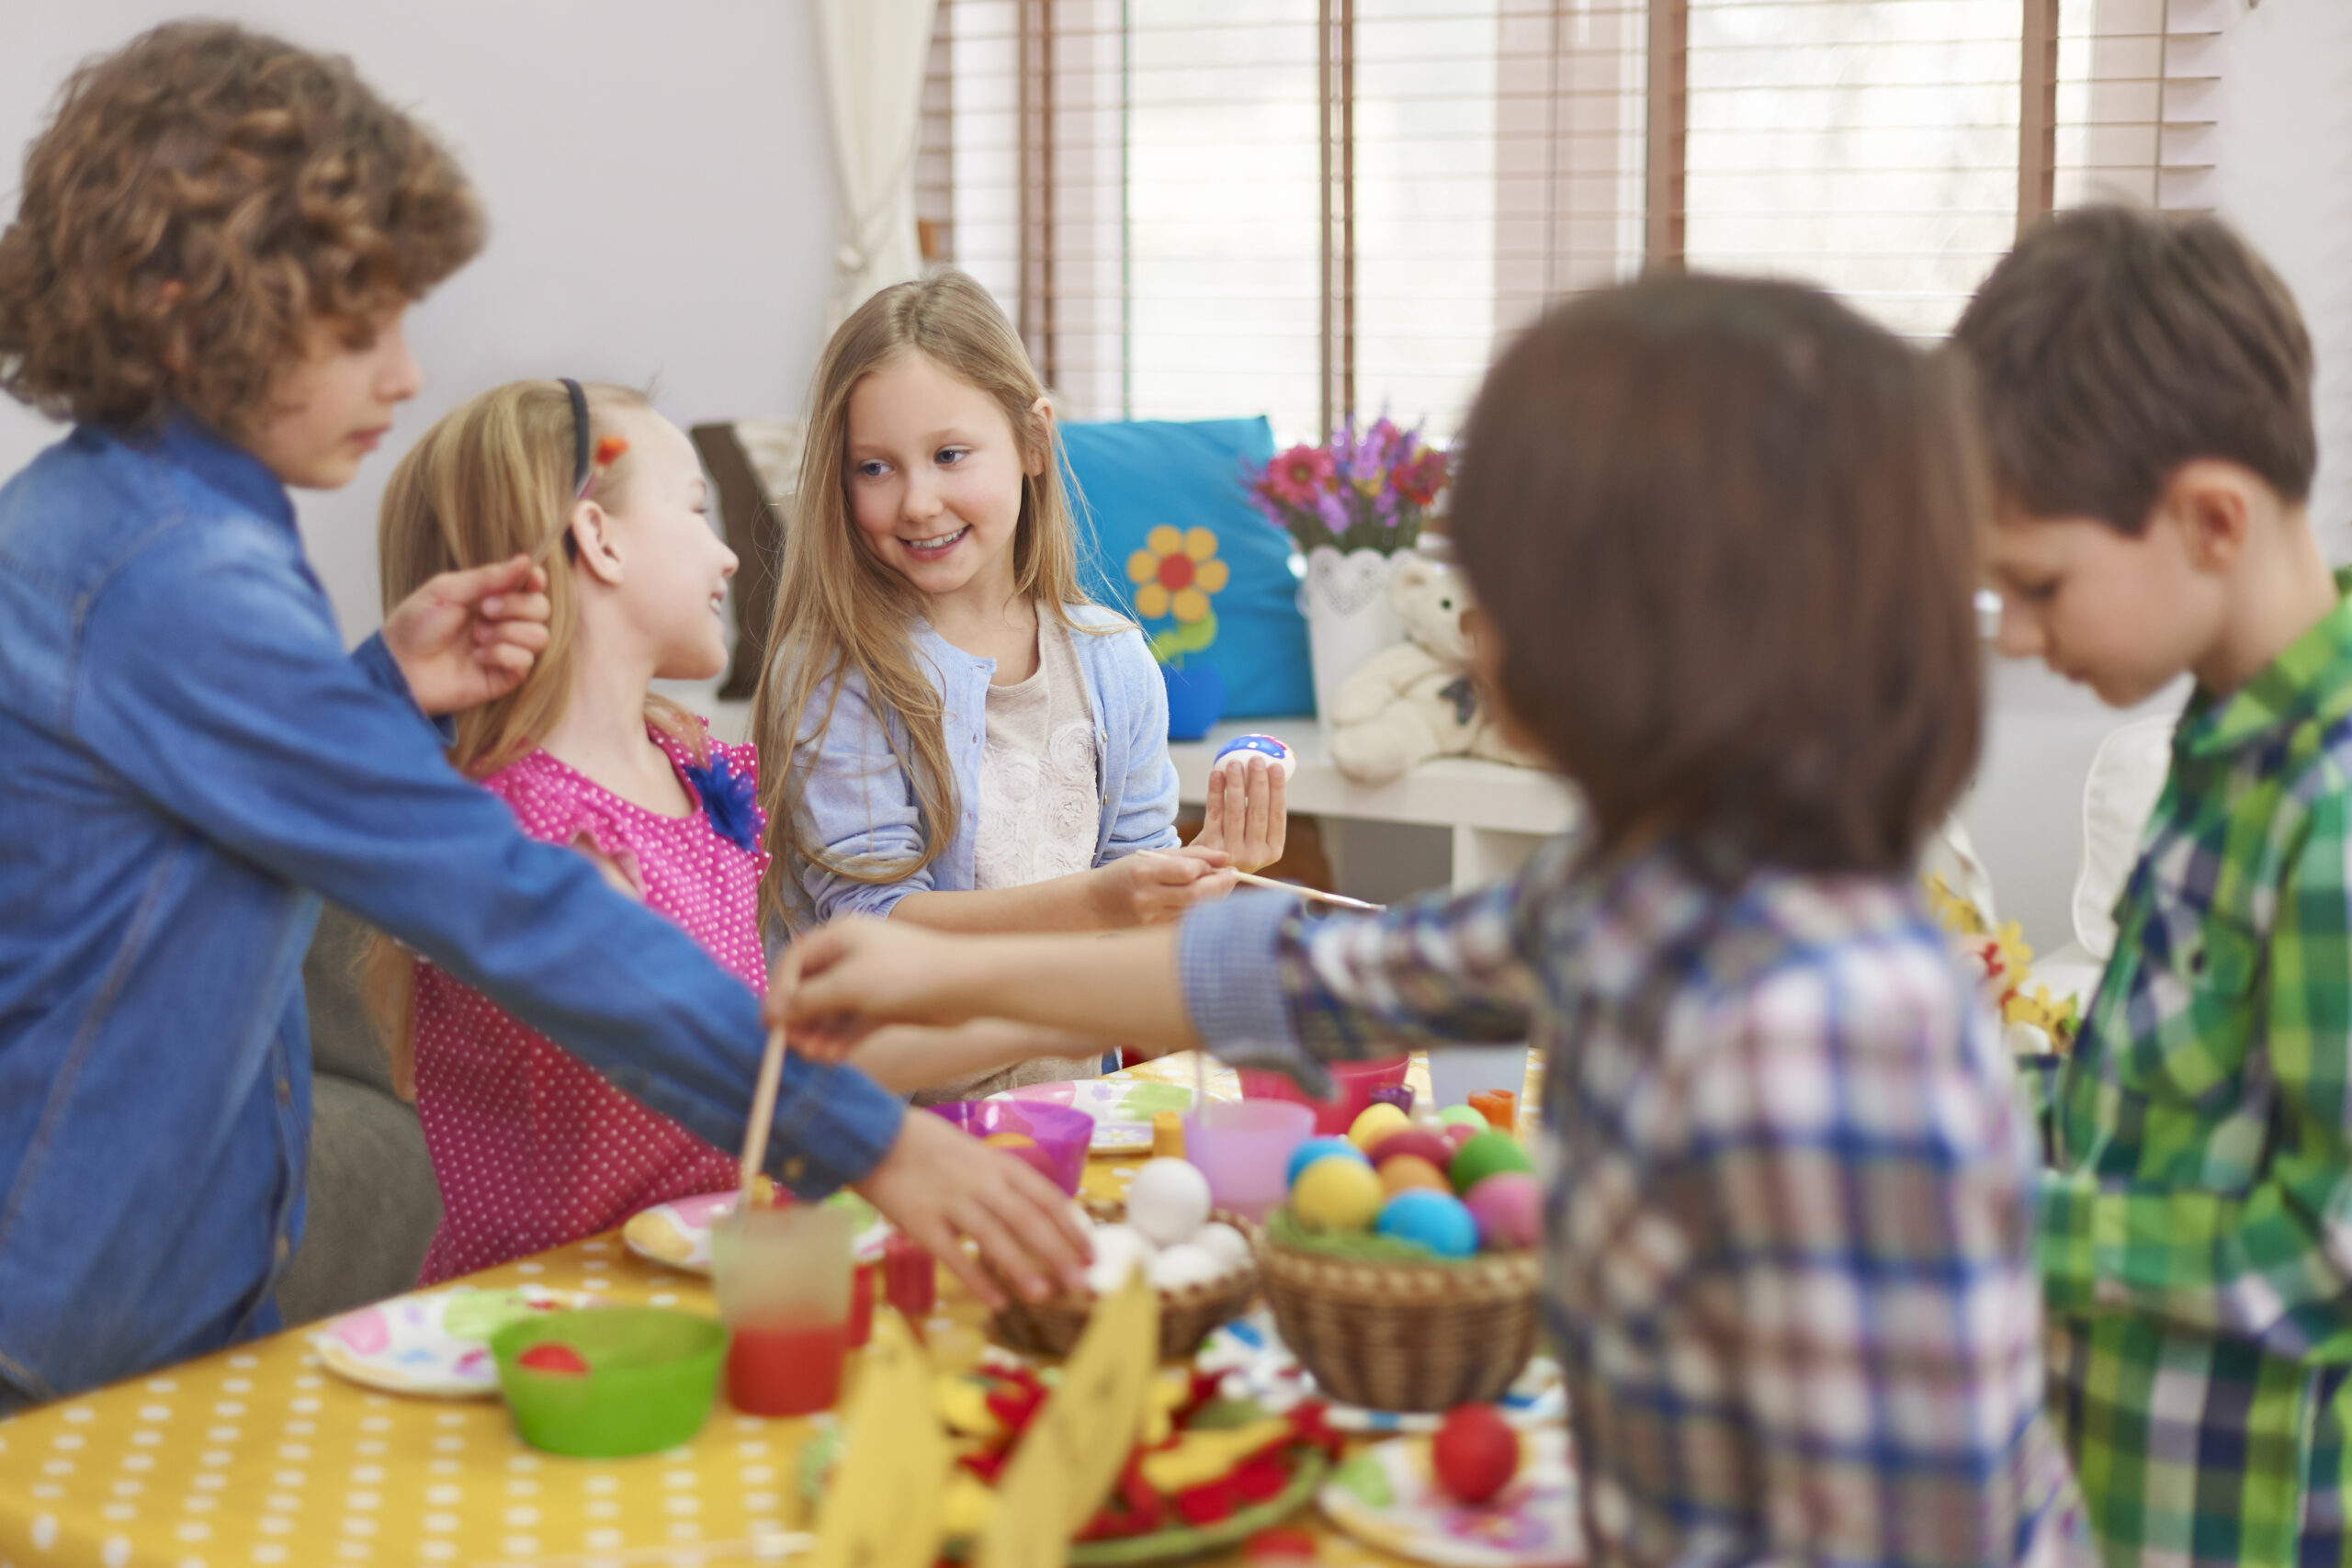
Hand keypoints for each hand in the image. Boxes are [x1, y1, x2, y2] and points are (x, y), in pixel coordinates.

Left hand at [382, 554, 552, 716]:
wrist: (400, 665)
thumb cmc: (416, 625)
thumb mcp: (448, 590)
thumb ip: (488, 576)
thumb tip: (525, 560)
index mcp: (492, 598)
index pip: (531, 587)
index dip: (536, 581)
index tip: (531, 579)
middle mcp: (504, 623)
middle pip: (541, 609)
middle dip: (516, 606)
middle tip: (484, 610)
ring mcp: (506, 650)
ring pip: (539, 636)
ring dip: (508, 632)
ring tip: (477, 637)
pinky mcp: (505, 676)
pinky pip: (526, 661)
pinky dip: (502, 654)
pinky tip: (477, 657)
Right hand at [765, 917, 969, 1059]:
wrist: (967, 986)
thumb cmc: (908, 974)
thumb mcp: (850, 985)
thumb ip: (809, 1000)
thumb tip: (773, 1013)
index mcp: (841, 936)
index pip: (795, 962)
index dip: (780, 992)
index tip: (771, 1024)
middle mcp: (852, 957)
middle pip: (811, 990)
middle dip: (800, 1018)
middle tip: (793, 1046)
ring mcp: (870, 984)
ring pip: (832, 1012)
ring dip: (819, 1034)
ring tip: (816, 1055)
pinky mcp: (885, 1008)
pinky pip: (852, 1025)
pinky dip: (840, 1041)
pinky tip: (831, 1057)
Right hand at [851, 1108, 1091, 1307]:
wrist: (874, 1135)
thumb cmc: (929, 1147)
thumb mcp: (976, 1153)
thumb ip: (1004, 1182)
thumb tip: (1041, 1217)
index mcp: (999, 1164)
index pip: (1047, 1197)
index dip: (1072, 1227)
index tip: (1092, 1254)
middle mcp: (981, 1181)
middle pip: (1029, 1219)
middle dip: (1059, 1253)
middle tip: (1082, 1283)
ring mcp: (951, 1201)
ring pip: (995, 1237)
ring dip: (1022, 1268)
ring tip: (1045, 1295)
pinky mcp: (921, 1222)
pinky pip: (954, 1255)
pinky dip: (977, 1279)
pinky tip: (997, 1301)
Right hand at [1089, 845, 1236, 926]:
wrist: (1093, 905)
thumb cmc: (1126, 874)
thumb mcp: (1151, 856)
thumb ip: (1190, 855)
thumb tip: (1225, 857)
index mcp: (1144, 873)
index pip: (1186, 872)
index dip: (1208, 868)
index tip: (1224, 864)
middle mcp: (1147, 898)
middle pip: (1195, 895)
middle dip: (1221, 886)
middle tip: (1233, 876)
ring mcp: (1150, 919)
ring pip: (1194, 911)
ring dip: (1214, 899)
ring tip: (1220, 886)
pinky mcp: (1154, 932)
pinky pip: (1186, 922)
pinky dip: (1200, 912)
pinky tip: (1204, 902)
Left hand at [1189, 755, 1285, 871]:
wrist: (1205, 871)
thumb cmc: (1235, 845)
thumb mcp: (1254, 839)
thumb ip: (1261, 815)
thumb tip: (1266, 772)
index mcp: (1273, 851)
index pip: (1278, 816)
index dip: (1278, 790)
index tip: (1276, 767)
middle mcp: (1255, 855)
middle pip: (1258, 812)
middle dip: (1258, 782)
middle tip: (1255, 759)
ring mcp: (1232, 853)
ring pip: (1236, 812)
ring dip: (1236, 784)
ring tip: (1234, 763)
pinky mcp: (1210, 847)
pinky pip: (1215, 814)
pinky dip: (1216, 792)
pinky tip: (1216, 775)